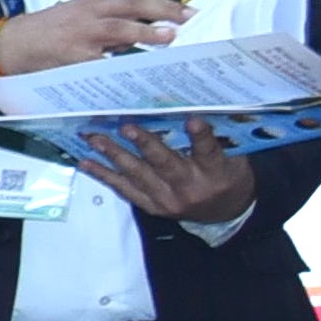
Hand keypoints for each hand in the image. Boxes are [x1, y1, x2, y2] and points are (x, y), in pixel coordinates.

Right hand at [0, 0, 184, 76]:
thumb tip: (145, 33)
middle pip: (134, 5)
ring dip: (147, 32)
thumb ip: (110, 21)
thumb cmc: (47, 31)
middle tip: (190, 19)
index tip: (191, 12)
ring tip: (169, 37)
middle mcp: (91, 13)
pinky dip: (122, 65)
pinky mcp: (73, 55)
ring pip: (120, 28)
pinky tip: (137, 71)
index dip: (165, 3)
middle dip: (164, 11)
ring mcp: (82, 34)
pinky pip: (103, 61)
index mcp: (95, 2)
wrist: (11, 44)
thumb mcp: (79, 15)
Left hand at [75, 121, 258, 228]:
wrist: (226, 213)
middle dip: (145, 145)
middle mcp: (190, 187)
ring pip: (138, 175)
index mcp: (216, 172)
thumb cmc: (228, 177)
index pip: (209, 152)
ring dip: (115, 155)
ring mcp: (168, 199)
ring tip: (95, 139)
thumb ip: (215, 139)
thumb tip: (192, 106)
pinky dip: (104, 175)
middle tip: (127, 127)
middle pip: (166, 164)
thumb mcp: (234, 158)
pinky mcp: (152, 206)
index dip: (201, 136)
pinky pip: (125, 190)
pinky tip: (86, 162)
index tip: (192, 120)